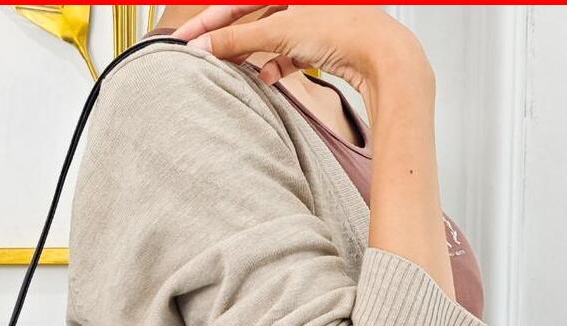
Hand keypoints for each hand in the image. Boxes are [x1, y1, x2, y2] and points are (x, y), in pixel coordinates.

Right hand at [172, 4, 428, 96]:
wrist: (382, 55)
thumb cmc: (342, 29)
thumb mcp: (279, 31)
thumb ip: (237, 38)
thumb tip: (202, 47)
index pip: (235, 2)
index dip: (207, 23)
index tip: (184, 41)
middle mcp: (298, 1)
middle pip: (250, 18)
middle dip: (228, 40)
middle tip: (204, 58)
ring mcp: (309, 19)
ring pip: (268, 36)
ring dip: (251, 54)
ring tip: (236, 69)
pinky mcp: (320, 41)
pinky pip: (287, 52)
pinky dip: (276, 64)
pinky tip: (270, 77)